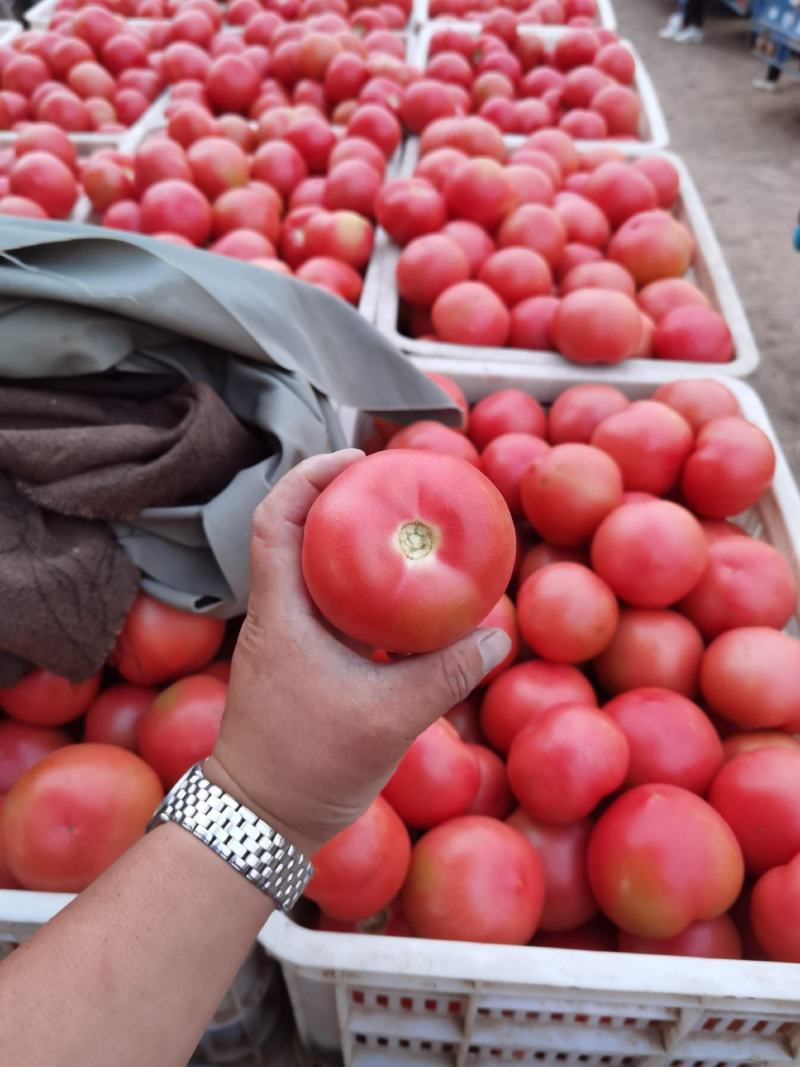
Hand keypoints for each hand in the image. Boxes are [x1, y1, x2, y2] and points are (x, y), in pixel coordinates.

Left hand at [208, 449, 510, 857]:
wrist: (260, 818)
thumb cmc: (307, 766)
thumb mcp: (387, 719)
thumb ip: (444, 676)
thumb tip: (497, 638)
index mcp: (281, 613)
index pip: (275, 519)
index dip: (309, 477)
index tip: (356, 460)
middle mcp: (279, 614)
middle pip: (301, 534)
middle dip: (344, 502)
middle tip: (397, 488)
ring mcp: (290, 639)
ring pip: (320, 572)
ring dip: (355, 546)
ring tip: (407, 533)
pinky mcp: (304, 662)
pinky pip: (336, 610)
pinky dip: (366, 593)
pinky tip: (407, 601)